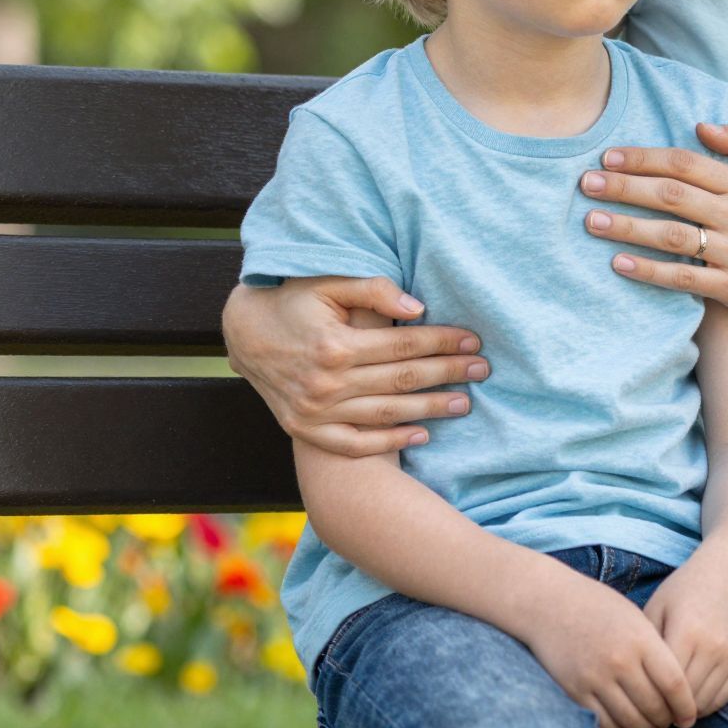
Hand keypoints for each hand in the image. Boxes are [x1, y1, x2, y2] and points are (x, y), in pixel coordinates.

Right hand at [223, 276, 489, 457]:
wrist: (243, 335)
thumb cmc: (292, 301)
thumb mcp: (328, 284)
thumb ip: (373, 290)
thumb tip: (418, 308)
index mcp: (335, 345)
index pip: (404, 345)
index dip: (442, 342)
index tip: (473, 341)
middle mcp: (326, 383)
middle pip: (402, 380)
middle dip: (447, 374)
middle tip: (483, 371)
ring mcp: (315, 411)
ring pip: (386, 413)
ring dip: (429, 409)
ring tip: (465, 403)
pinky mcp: (305, 429)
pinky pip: (354, 443)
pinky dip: (389, 443)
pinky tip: (421, 434)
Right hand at [521, 570, 699, 727]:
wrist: (550, 604)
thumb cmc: (599, 607)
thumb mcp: (635, 618)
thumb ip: (657, 650)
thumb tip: (678, 690)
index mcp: (641, 640)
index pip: (675, 685)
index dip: (686, 707)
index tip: (689, 716)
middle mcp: (620, 661)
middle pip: (655, 707)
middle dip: (667, 720)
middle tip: (670, 721)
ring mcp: (596, 678)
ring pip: (632, 721)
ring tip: (649, 724)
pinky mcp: (575, 692)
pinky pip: (605, 724)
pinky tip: (624, 721)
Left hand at [579, 124, 727, 330]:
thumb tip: (702, 124)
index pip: (686, 163)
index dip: (645, 158)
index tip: (609, 156)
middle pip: (672, 195)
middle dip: (625, 187)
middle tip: (587, 183)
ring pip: (672, 235)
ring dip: (628, 227)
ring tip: (592, 221)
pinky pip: (683, 278)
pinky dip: (649, 271)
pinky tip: (619, 263)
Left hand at [640, 553, 727, 718]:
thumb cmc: (685, 591)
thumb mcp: (658, 607)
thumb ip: (646, 643)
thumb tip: (632, 683)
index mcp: (686, 631)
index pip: (665, 682)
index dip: (650, 698)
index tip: (638, 704)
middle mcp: (713, 645)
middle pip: (685, 698)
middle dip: (667, 711)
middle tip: (652, 715)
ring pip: (704, 704)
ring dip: (686, 712)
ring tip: (670, 709)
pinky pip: (722, 699)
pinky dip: (705, 706)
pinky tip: (691, 700)